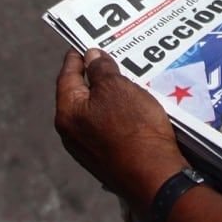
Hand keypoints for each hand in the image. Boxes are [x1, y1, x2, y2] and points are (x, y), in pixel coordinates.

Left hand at [54, 49, 188, 216]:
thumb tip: (91, 57)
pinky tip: (130, 109)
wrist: (154, 176)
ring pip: (93, 113)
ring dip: (105, 96)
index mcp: (67, 113)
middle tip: (106, 59)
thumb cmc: (134, 127)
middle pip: (78, 95)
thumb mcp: (118, 88)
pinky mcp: (104, 160)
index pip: (66, 76)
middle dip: (91, 76)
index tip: (83, 45)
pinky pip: (105, 129)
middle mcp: (71, 133)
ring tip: (123, 81)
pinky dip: (113, 114)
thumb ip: (101, 69)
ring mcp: (87, 150)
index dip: (76, 57)